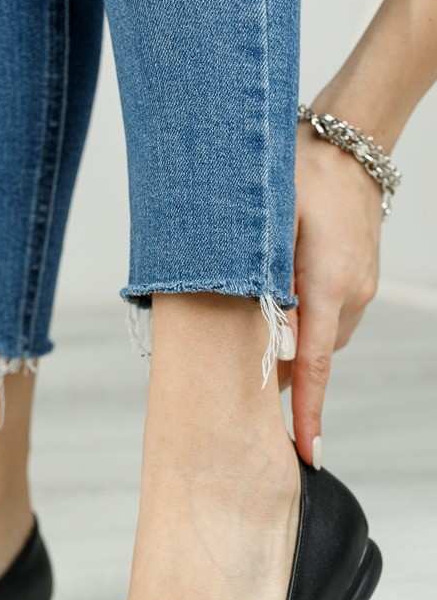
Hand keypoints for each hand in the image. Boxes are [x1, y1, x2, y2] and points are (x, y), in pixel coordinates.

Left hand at [280, 120, 382, 466]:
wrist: (348, 144)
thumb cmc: (298, 175)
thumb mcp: (266, 223)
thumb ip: (261, 280)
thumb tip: (262, 332)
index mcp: (329, 286)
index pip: (315, 367)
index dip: (308, 414)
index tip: (307, 454)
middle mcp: (352, 295)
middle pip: (311, 356)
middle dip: (280, 371)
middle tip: (238, 378)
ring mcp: (361, 289)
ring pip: (319, 338)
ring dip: (290, 342)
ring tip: (254, 327)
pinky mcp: (360, 280)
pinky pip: (329, 319)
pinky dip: (304, 323)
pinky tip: (280, 303)